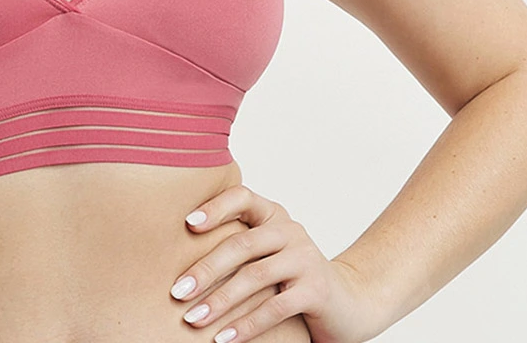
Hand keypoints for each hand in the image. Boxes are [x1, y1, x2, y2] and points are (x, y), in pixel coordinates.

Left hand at [168, 184, 372, 342]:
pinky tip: (223, 339)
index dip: (214, 207)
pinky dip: (246, 325)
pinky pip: (274, 308)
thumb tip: (181, 266)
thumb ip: (238, 246)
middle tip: (177, 292)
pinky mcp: (315, 290)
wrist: (350, 301)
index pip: (242, 197)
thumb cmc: (293, 276)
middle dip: (205, 270)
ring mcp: (305, 258)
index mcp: (273, 214)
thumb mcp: (267, 253)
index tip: (188, 225)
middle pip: (241, 244)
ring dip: (219, 301)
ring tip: (193, 319)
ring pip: (254, 277)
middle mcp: (289, 230)